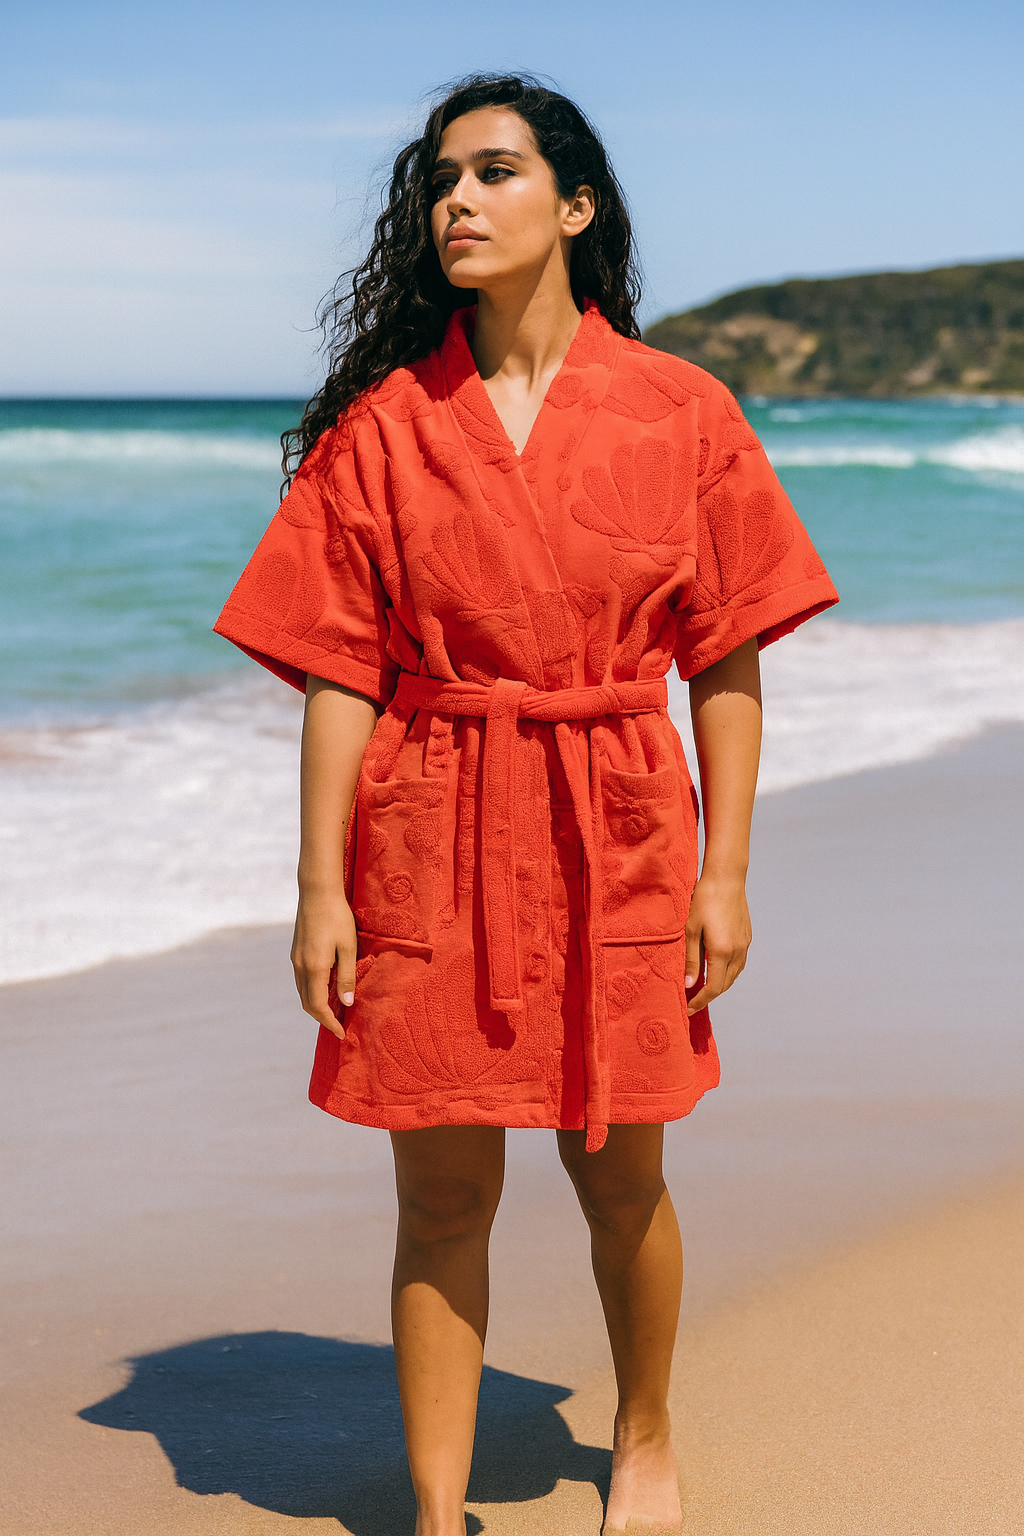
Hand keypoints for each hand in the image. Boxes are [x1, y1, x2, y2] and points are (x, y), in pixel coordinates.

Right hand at [290, 886, 356, 1039]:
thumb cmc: (337, 918)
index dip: (330, 1022)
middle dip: (322, 1017)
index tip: (341, 1033)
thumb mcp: (348, 948)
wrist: (317, 891)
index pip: (318, 1006)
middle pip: (307, 1003)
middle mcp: (300, 967)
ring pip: (303, 992)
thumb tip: (346, 1003)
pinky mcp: (296, 951)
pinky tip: (326, 988)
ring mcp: (296, 959)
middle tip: (339, 1025)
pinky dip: (312, 991)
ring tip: (335, 1009)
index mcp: (314, 968)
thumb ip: (346, 977)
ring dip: (316, 1004)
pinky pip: (302, 980)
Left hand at [684, 873, 751, 1016]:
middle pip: (725, 985)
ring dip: (719, 985)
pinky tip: (716, 970)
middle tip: (692, 1002)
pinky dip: (727, 973)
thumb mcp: (691, 931)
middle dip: (709, 997)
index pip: (713, 988)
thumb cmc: (703, 901)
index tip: (689, 1009)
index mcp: (721, 952)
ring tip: (702, 989)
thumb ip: (691, 961)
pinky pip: (739, 963)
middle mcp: (737, 952)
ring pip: (733, 975)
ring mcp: (745, 945)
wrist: (726, 879)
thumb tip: (689, 985)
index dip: (701, 1002)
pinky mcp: (747, 937)